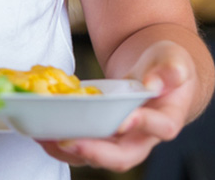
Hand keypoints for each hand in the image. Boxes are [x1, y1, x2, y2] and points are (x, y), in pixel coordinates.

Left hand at [39, 41, 195, 172]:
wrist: (153, 71)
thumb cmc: (164, 64)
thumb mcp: (172, 57)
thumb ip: (170, 67)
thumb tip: (154, 83)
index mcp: (167, 116)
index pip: (161, 127)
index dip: (143, 125)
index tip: (123, 120)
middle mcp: (143, 135)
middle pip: (125, 155)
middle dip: (97, 152)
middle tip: (71, 142)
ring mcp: (120, 138)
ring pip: (99, 156)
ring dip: (71, 152)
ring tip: (47, 139)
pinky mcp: (100, 133)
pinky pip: (82, 144)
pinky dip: (61, 142)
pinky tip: (42, 133)